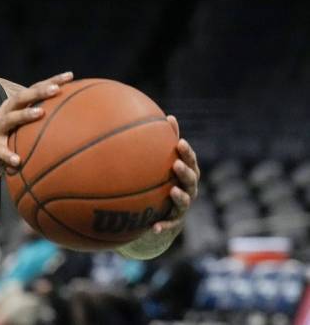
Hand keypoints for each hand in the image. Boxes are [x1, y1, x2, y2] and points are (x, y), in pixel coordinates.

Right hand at [0, 72, 73, 180]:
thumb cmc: (7, 143)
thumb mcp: (22, 131)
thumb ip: (41, 125)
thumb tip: (74, 126)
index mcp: (15, 108)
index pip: (34, 90)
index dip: (51, 81)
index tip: (70, 76)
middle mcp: (5, 114)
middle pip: (21, 98)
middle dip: (39, 92)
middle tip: (56, 89)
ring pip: (10, 119)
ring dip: (25, 114)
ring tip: (40, 113)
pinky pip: (1, 151)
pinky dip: (8, 155)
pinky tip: (18, 161)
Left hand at [151, 115, 200, 233]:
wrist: (159, 220)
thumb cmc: (162, 185)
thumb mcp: (164, 166)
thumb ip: (165, 143)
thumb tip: (167, 117)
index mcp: (186, 175)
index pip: (190, 162)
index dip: (187, 153)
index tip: (179, 143)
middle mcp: (188, 190)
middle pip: (191, 180)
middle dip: (185, 171)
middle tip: (176, 164)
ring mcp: (182, 208)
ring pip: (185, 201)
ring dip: (180, 196)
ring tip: (173, 191)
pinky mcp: (173, 224)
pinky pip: (169, 225)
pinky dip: (163, 226)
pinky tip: (154, 227)